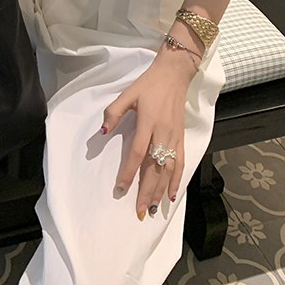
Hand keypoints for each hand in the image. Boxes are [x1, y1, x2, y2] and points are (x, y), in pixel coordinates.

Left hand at [101, 47, 196, 218]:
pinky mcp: (182, 138)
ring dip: (161, 190)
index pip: (137, 153)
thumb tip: (102, 132)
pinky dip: (177, 180)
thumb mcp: (128, 94)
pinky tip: (172, 195)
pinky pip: (180, 163)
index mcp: (148, 122)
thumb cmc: (149, 84)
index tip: (120, 188)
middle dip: (147, 190)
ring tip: (153, 208)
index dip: (128, 172)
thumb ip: (114, 112)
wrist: (174, 75)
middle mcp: (163, 133)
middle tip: (139, 209)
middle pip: (155, 167)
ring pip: (168, 169)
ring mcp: (175, 137)